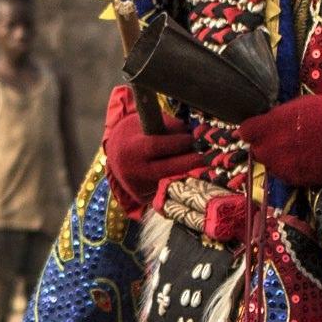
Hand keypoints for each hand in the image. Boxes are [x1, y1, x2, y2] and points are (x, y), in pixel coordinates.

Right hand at [101, 88, 199, 213]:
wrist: (115, 152)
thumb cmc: (137, 133)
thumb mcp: (148, 123)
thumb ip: (170, 128)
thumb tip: (197, 134)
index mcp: (130, 149)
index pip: (156, 147)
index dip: (177, 144)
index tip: (192, 139)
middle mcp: (132, 171)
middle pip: (165, 169)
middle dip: (188, 163)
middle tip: (205, 157)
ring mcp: (137, 187)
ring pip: (168, 182)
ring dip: (186, 173)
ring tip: (198, 164)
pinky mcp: (142, 197)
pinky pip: (165, 190)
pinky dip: (177, 182)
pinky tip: (185, 175)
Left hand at [237, 95, 321, 189]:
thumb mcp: (297, 106)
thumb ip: (276, 118)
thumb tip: (267, 121)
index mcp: (268, 126)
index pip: (245, 131)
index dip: (252, 130)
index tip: (257, 129)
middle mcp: (270, 149)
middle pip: (257, 150)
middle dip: (266, 145)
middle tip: (283, 139)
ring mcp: (281, 167)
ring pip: (270, 164)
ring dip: (278, 158)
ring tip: (297, 150)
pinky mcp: (295, 180)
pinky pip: (285, 175)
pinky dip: (291, 169)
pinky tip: (305, 160)